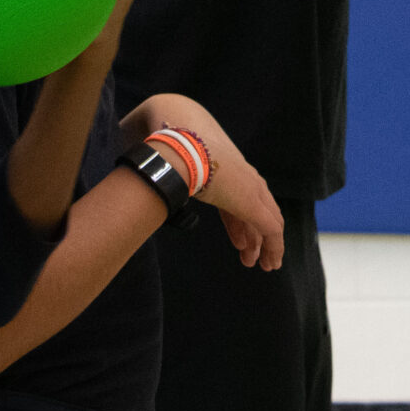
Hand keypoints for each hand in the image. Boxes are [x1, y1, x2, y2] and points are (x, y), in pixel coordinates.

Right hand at [136, 95, 284, 270]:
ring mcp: (248, 187)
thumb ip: (157, 167)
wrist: (174, 145)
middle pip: (253, 209)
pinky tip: (270, 261)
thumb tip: (136, 170)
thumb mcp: (161, 158)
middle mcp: (239, 175)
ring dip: (263, 244)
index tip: (238, 242)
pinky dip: (273, 247)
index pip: (234, 197)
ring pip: (266, 219)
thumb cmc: (162, 148)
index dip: (237, 221)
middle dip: (252, 234)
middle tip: (248, 255)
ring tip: (261, 264)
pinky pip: (271, 229)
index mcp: (220, 166)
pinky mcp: (251, 201)